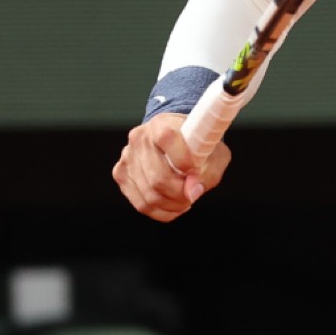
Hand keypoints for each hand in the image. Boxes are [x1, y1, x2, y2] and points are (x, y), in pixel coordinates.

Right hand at [113, 112, 231, 221]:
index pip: (167, 138)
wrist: (175, 139)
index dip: (184, 160)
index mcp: (162, 123)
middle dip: (180, 193)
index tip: (195, 172)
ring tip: (184, 200)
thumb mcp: (214, 151)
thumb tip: (192, 192)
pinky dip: (161, 211)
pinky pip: (141, 204)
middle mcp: (140, 137)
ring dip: (172, 205)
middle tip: (192, 194)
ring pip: (149, 195)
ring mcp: (127, 156)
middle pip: (158, 177)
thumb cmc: (196, 145)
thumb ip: (209, 170)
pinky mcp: (121, 173)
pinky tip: (172, 205)